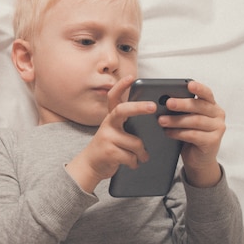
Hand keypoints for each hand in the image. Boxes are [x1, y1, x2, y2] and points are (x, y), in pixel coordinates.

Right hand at [66, 76, 156, 191]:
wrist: (90, 166)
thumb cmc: (109, 148)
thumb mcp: (116, 133)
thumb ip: (128, 125)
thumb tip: (154, 120)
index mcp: (111, 118)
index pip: (114, 97)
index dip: (121, 86)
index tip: (131, 77)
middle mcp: (107, 124)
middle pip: (122, 111)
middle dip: (139, 107)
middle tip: (152, 106)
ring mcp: (106, 138)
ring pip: (136, 143)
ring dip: (142, 154)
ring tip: (141, 157)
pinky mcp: (108, 152)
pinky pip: (131, 157)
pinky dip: (135, 163)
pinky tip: (132, 164)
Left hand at [158, 80, 224, 186]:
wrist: (198, 159)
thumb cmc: (190, 135)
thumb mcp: (186, 119)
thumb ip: (181, 109)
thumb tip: (161, 101)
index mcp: (211, 106)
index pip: (207, 94)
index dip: (199, 88)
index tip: (189, 84)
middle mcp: (218, 115)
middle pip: (199, 106)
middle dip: (182, 104)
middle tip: (168, 103)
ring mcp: (218, 128)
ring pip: (195, 121)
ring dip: (176, 120)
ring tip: (161, 120)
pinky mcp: (213, 141)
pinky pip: (193, 135)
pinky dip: (178, 133)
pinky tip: (168, 132)